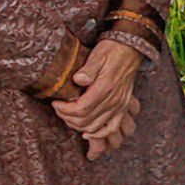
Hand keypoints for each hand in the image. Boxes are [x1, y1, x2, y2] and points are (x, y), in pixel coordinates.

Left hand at [51, 40, 141, 155]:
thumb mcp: (97, 56)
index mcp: (105, 88)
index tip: (55, 103)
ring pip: (95, 126)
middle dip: (67, 117)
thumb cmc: (111, 51)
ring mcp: (118, 106)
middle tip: (58, 109)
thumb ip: (88, 69)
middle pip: (86, 120)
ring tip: (67, 116)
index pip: (81, 108)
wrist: (129, 50)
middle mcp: (113, 100)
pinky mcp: (122, 108)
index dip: (65, 110)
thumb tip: (77, 79)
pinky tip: (86, 133)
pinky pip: (111, 128)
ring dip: (78, 125)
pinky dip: (98, 134)